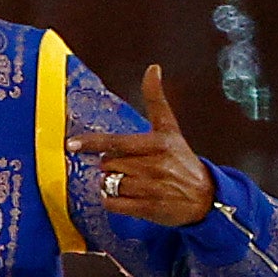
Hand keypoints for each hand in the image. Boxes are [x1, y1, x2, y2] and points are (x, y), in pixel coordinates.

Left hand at [89, 65, 220, 225]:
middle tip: (133, 168)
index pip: (116, 143)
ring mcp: (153, 188)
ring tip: (134, 183)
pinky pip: (112, 204)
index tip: (71, 145)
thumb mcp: (170, 130)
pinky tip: (129, 198)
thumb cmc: (182, 161)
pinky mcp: (149, 209)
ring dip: (112, 184)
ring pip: (108, 184)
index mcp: (159, 143)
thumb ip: (157, 101)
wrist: (207, 198)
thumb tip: (152, 68)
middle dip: (112, 166)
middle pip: (107, 164)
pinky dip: (113, 202)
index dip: (92, 143)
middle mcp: (156, 164)